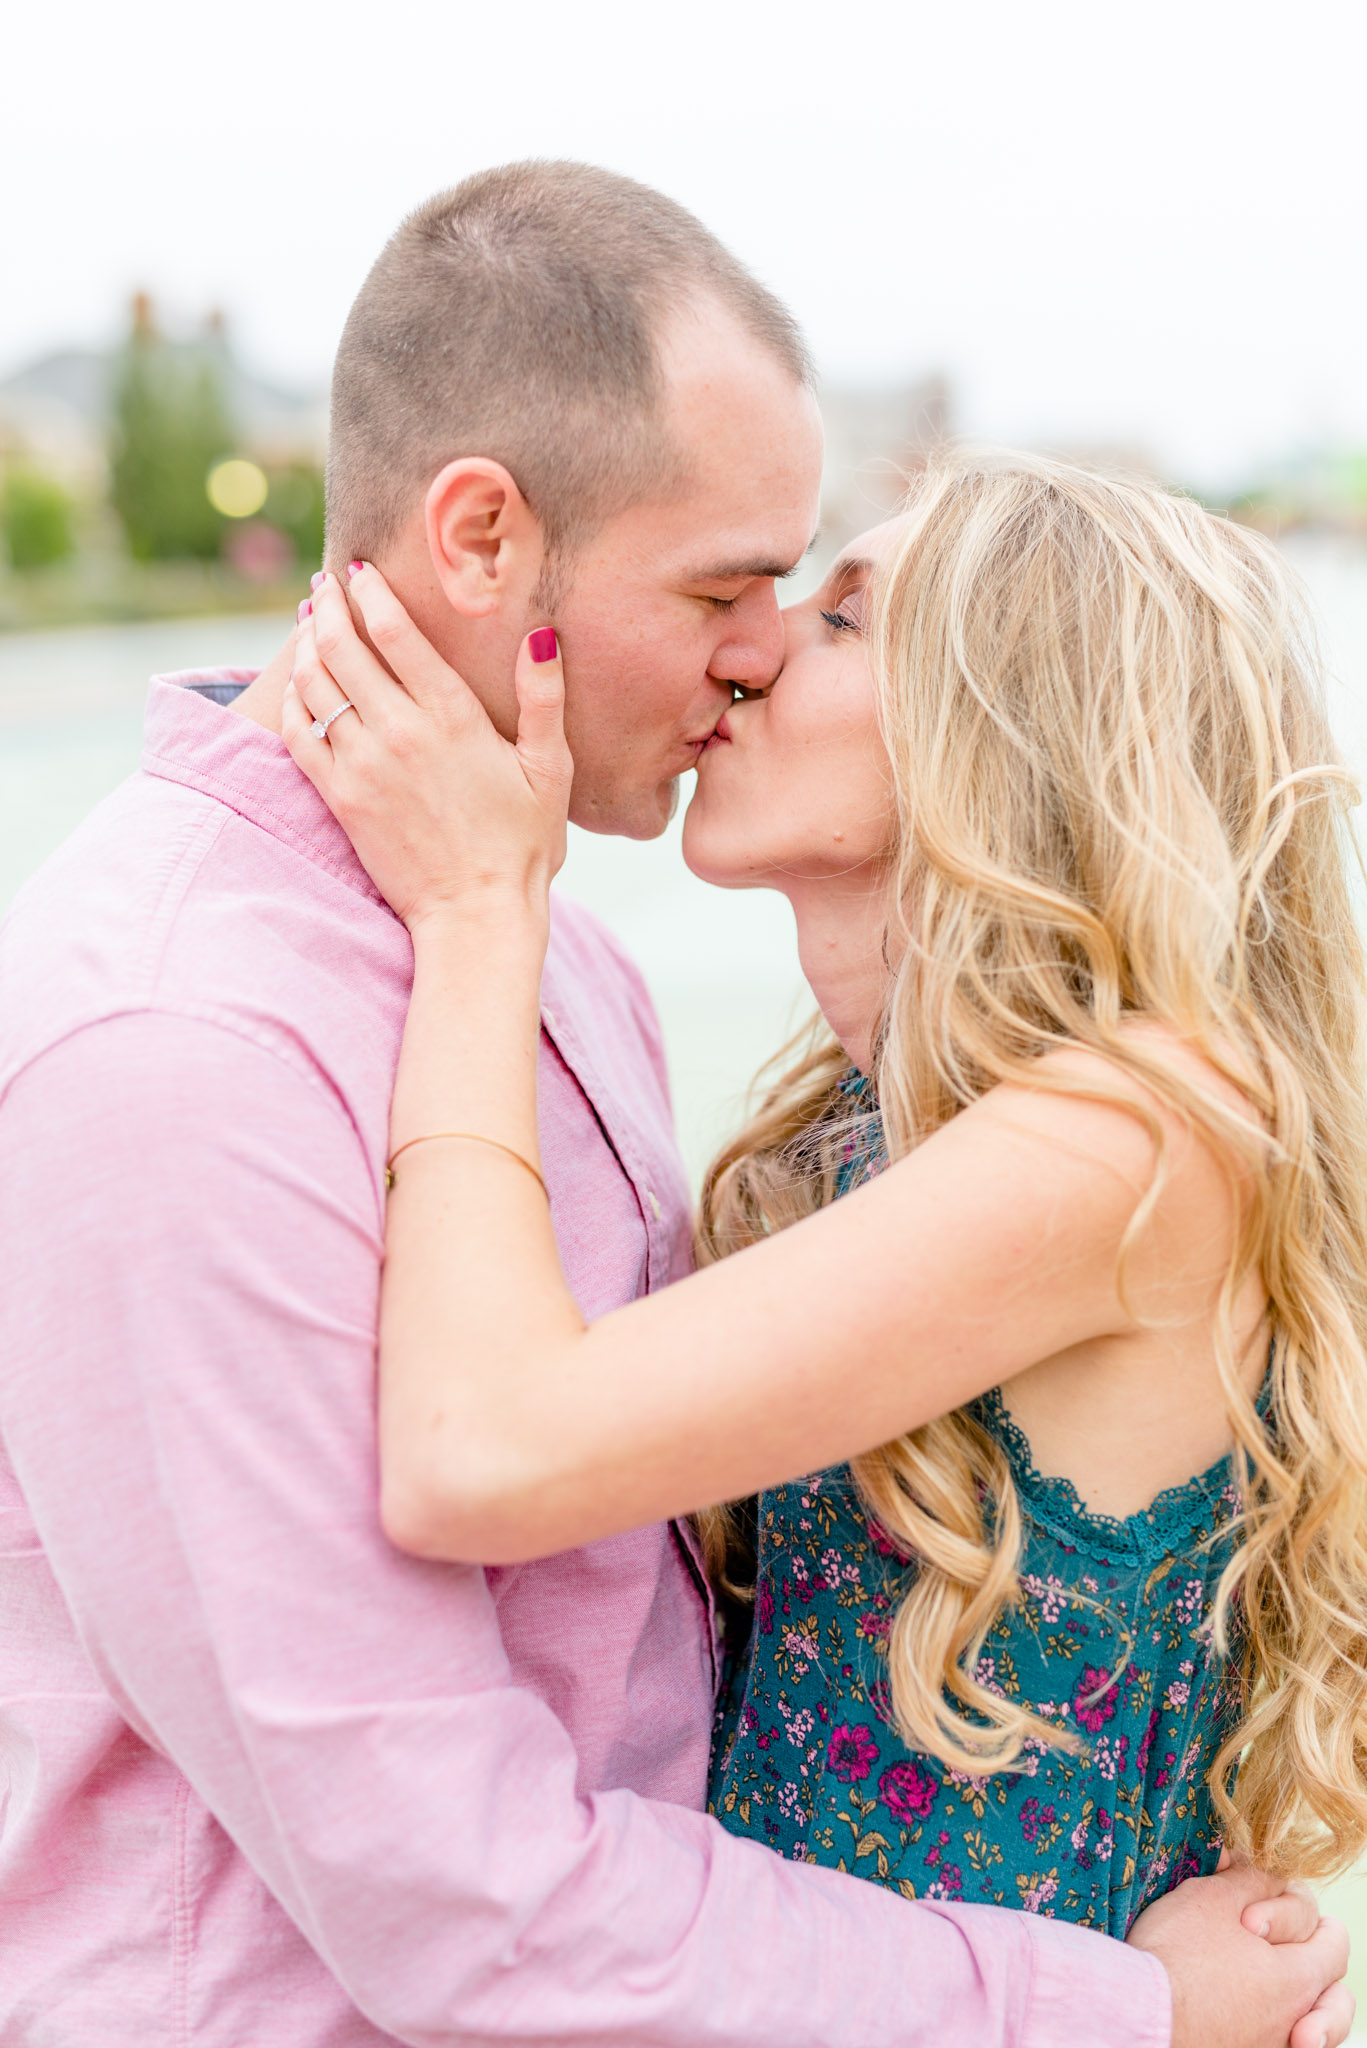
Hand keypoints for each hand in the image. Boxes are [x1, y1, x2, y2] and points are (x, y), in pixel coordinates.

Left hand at [282, 566, 571, 932]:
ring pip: (316, 683)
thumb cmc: (522, 844)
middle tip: (325, 584)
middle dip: (330, 605)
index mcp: (454, 717)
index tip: (358, 569)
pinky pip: (299, 733)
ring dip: (306, 645)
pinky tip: (298, 686)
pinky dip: (293, 700)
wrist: (474, 914)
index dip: (371, 591)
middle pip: (344, 646)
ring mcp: (363, 765)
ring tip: (310, 623)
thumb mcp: (550, 769)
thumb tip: (541, 635)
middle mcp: (401, 732)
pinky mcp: (340, 798)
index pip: (397, 631)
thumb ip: (544, 698)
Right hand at [1128, 1862, 1352, 2047]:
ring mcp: (1270, 2046)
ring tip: (1276, 1988)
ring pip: (1312, 2028)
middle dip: (1319, 1965)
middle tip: (1287, 1947)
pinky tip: (1250, 2015)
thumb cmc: (1177, 1954)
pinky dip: (1275, 2028)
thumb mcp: (1213, 1896)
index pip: (1334, 1943)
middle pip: (1334, 1996)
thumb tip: (1264, 1872)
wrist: (1141, 2015)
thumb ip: (1251, 1879)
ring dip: (1306, 2007)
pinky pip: (1277, 2043)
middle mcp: (1295, 2021)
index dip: (1303, 1912)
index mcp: (1299, 1978)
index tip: (1267, 1903)